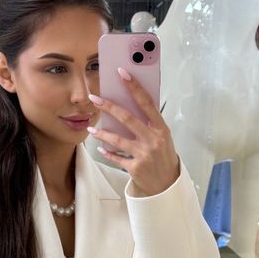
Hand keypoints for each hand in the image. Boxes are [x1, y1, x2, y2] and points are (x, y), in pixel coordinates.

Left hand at [87, 68, 180, 195]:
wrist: (167, 184)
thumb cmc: (163, 156)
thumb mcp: (162, 137)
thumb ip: (149, 123)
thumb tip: (129, 105)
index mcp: (161, 129)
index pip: (147, 103)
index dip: (134, 87)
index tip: (122, 73)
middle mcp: (153, 140)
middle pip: (127, 118)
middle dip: (109, 107)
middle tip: (94, 98)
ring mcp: (144, 155)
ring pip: (118, 140)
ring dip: (102, 133)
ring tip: (91, 129)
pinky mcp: (135, 168)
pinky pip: (116, 158)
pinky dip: (107, 153)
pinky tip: (100, 148)